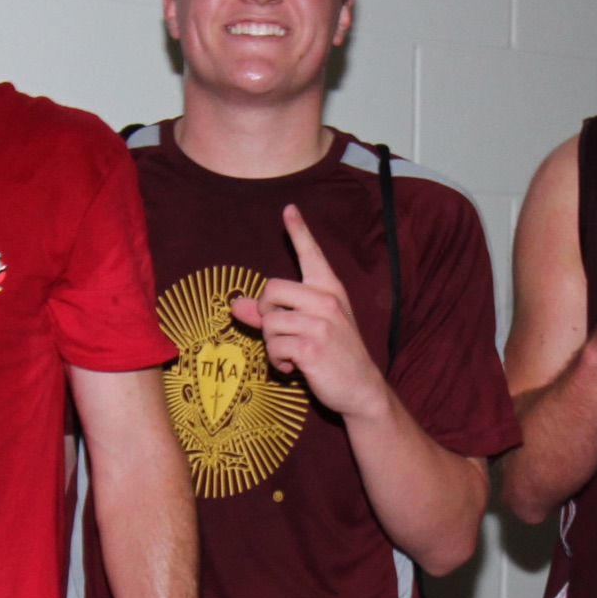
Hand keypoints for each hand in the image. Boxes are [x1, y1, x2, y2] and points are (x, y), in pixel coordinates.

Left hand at [228, 207, 386, 419]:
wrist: (361, 387)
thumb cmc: (334, 354)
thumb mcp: (308, 327)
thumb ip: (270, 314)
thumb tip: (235, 304)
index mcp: (329, 289)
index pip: (311, 254)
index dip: (299, 231)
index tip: (289, 210)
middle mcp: (326, 300)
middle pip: (271, 290)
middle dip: (266, 314)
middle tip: (280, 332)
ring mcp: (321, 323)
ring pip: (270, 323)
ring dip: (272, 345)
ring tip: (291, 355)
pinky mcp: (312, 346)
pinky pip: (274, 347)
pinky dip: (278, 361)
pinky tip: (293, 368)